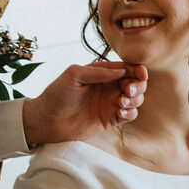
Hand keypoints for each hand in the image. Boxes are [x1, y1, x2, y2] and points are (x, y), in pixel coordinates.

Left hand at [22, 62, 147, 145]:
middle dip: (138, 85)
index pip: (125, 68)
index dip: (137, 70)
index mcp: (101, 74)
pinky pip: (129, 114)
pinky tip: (120, 112)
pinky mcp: (110, 119)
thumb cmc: (56, 94)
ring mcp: (110, 103)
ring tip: (122, 102)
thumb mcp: (74, 75)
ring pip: (135, 99)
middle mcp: (108, 87)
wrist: (47, 120)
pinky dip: (130, 112)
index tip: (141, 74)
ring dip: (135, 99)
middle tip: (129, 90)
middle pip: (135, 83)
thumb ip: (98, 71)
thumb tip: (122, 70)